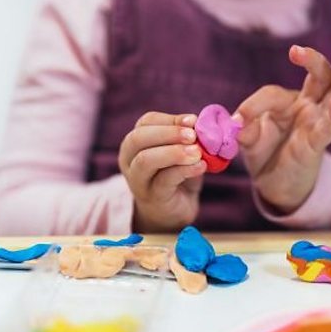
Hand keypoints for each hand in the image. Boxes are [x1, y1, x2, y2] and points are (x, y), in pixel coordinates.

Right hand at [118, 112, 206, 231]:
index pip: (147, 122)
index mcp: (136, 142)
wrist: (174, 212)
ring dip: (174, 152)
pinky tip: (200, 166)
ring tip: (197, 152)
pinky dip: (185, 170)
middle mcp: (129, 159)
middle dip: (169, 133)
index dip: (170, 119)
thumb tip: (201, 124)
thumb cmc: (177, 177)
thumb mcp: (182, 153)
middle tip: (193, 136)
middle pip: (139, 138)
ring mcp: (137, 180)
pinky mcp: (151, 196)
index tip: (193, 121)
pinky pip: (165, 179)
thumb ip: (188, 140)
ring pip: (146, 160)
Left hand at [235, 44, 330, 213]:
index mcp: (289, 101)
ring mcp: (316, 123)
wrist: (274, 185)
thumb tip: (236, 123)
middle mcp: (308, 107)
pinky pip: (329, 127)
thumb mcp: (250, 140)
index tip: (237, 119)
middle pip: (320, 75)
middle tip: (296, 51)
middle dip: (312, 59)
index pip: (273, 94)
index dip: (253, 105)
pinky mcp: (318, 144)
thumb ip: (244, 130)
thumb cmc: (266, 154)